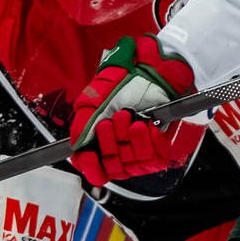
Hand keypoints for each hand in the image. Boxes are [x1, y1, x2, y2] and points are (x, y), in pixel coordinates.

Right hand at [69, 36, 199, 185]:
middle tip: (111, 121)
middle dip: (111, 143)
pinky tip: (148, 126)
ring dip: (130, 140)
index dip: (92, 167)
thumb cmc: (124, 83)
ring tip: (130, 118)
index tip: (89, 156)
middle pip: (114, 167)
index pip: (96, 170)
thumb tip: (77, 146)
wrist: (153, 70)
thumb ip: (83, 124)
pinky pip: (157, 158)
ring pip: (135, 163)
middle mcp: (122, 149)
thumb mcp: (96, 100)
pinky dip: (150, 142)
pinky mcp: (163, 147)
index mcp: (103, 142)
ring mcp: (142, 149)